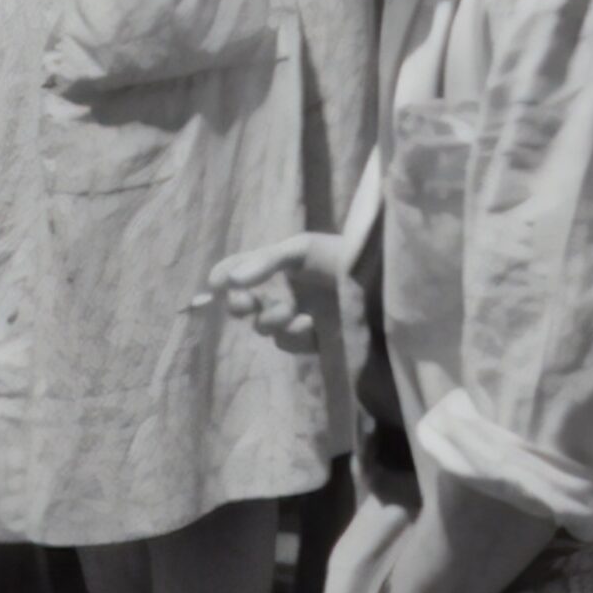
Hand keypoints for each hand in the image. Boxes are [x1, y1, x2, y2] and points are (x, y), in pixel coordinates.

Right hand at [204, 233, 342, 352]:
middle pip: (243, 303)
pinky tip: (310, 325)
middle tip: (243, 305)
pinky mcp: (310, 340)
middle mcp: (282, 290)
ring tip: (291, 311)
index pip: (239, 268)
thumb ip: (265, 263)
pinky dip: (293, 334)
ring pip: (264, 327)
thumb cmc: (340, 256)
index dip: (223, 276)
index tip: (214, 285)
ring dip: (272, 319)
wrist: (379, 286)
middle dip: (239, 304)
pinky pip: (285, 343)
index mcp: (277, 264)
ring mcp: (295, 317)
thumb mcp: (301, 249)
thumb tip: (230, 281)